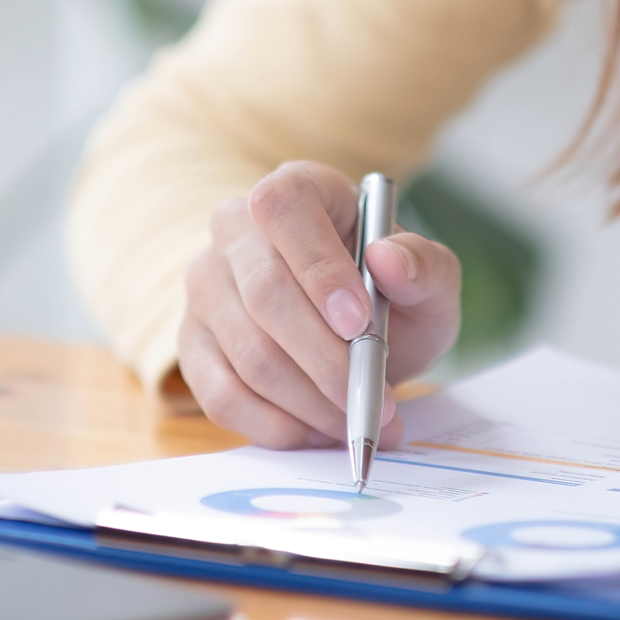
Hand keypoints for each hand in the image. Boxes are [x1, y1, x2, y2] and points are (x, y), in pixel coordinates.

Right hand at [177, 161, 462, 448]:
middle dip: (324, 358)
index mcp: (295, 189)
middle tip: (373, 397)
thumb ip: (424, 267)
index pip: (283, 209)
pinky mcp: (192, 344)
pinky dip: (275, 426)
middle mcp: (234, 230)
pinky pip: (221, 395)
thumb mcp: (427, 278)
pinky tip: (317, 430)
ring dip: (310, 401)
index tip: (359, 322)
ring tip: (359, 420)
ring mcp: (205, 287)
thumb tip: (389, 261)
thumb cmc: (388, 293)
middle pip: (264, 293)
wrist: (353, 330)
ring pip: (247, 353)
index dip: (318, 267)